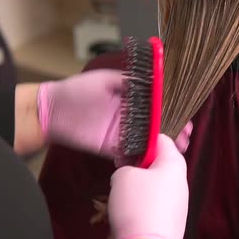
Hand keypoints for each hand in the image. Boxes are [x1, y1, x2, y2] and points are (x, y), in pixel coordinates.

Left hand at [37, 69, 192, 158]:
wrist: (51, 110)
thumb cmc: (77, 90)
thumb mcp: (105, 80)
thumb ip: (128, 81)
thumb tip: (152, 79)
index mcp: (133, 101)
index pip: (159, 108)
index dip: (174, 113)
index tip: (187, 120)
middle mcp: (131, 118)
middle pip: (158, 127)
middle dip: (174, 133)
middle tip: (186, 139)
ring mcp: (122, 134)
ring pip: (148, 142)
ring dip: (163, 147)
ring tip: (175, 152)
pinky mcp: (111, 148)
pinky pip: (130, 156)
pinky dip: (141, 159)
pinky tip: (152, 160)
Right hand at [109, 133, 189, 238]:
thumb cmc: (139, 207)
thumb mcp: (123, 175)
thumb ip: (125, 166)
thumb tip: (127, 173)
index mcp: (174, 163)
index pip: (161, 139)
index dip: (141, 140)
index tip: (126, 147)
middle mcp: (180, 180)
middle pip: (157, 163)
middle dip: (136, 165)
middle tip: (120, 169)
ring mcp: (177, 201)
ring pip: (153, 184)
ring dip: (136, 186)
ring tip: (120, 193)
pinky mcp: (170, 218)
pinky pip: (153, 203)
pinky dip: (140, 204)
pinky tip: (127, 210)